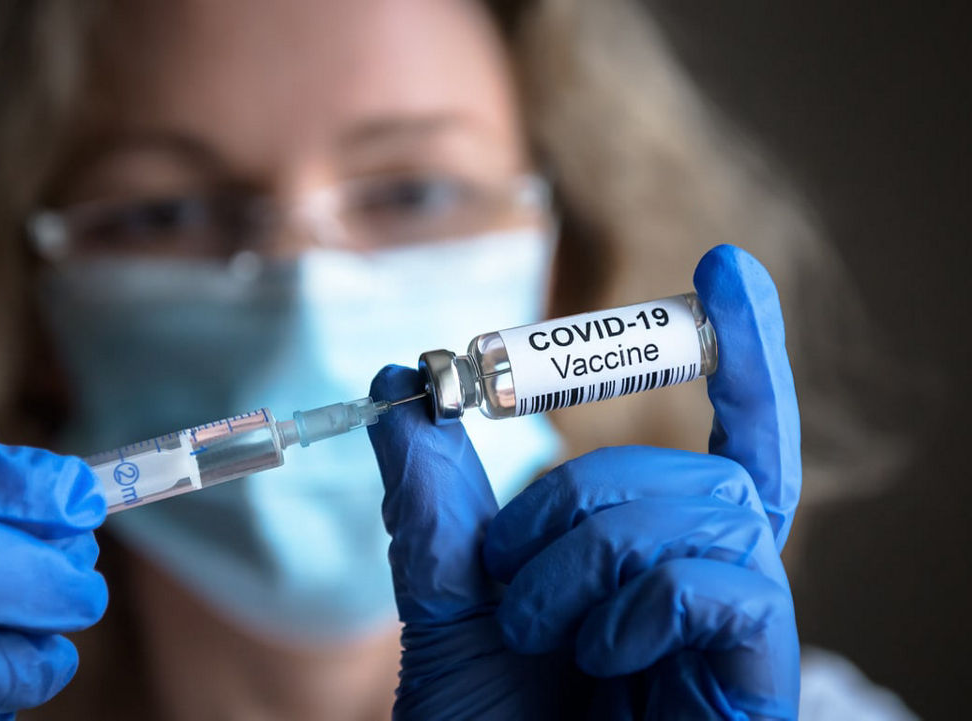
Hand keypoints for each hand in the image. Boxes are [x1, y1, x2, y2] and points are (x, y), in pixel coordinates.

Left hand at [368, 245, 800, 718]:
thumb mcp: (442, 601)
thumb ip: (430, 497)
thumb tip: (398, 383)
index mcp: (650, 562)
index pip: (722, 442)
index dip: (738, 358)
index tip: (726, 272)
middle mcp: (707, 584)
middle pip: (693, 467)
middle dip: (579, 498)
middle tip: (510, 573)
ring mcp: (735, 633)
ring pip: (701, 507)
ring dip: (589, 554)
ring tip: (540, 630)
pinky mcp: (755, 675)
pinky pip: (723, 579)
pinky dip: (638, 599)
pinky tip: (600, 657)